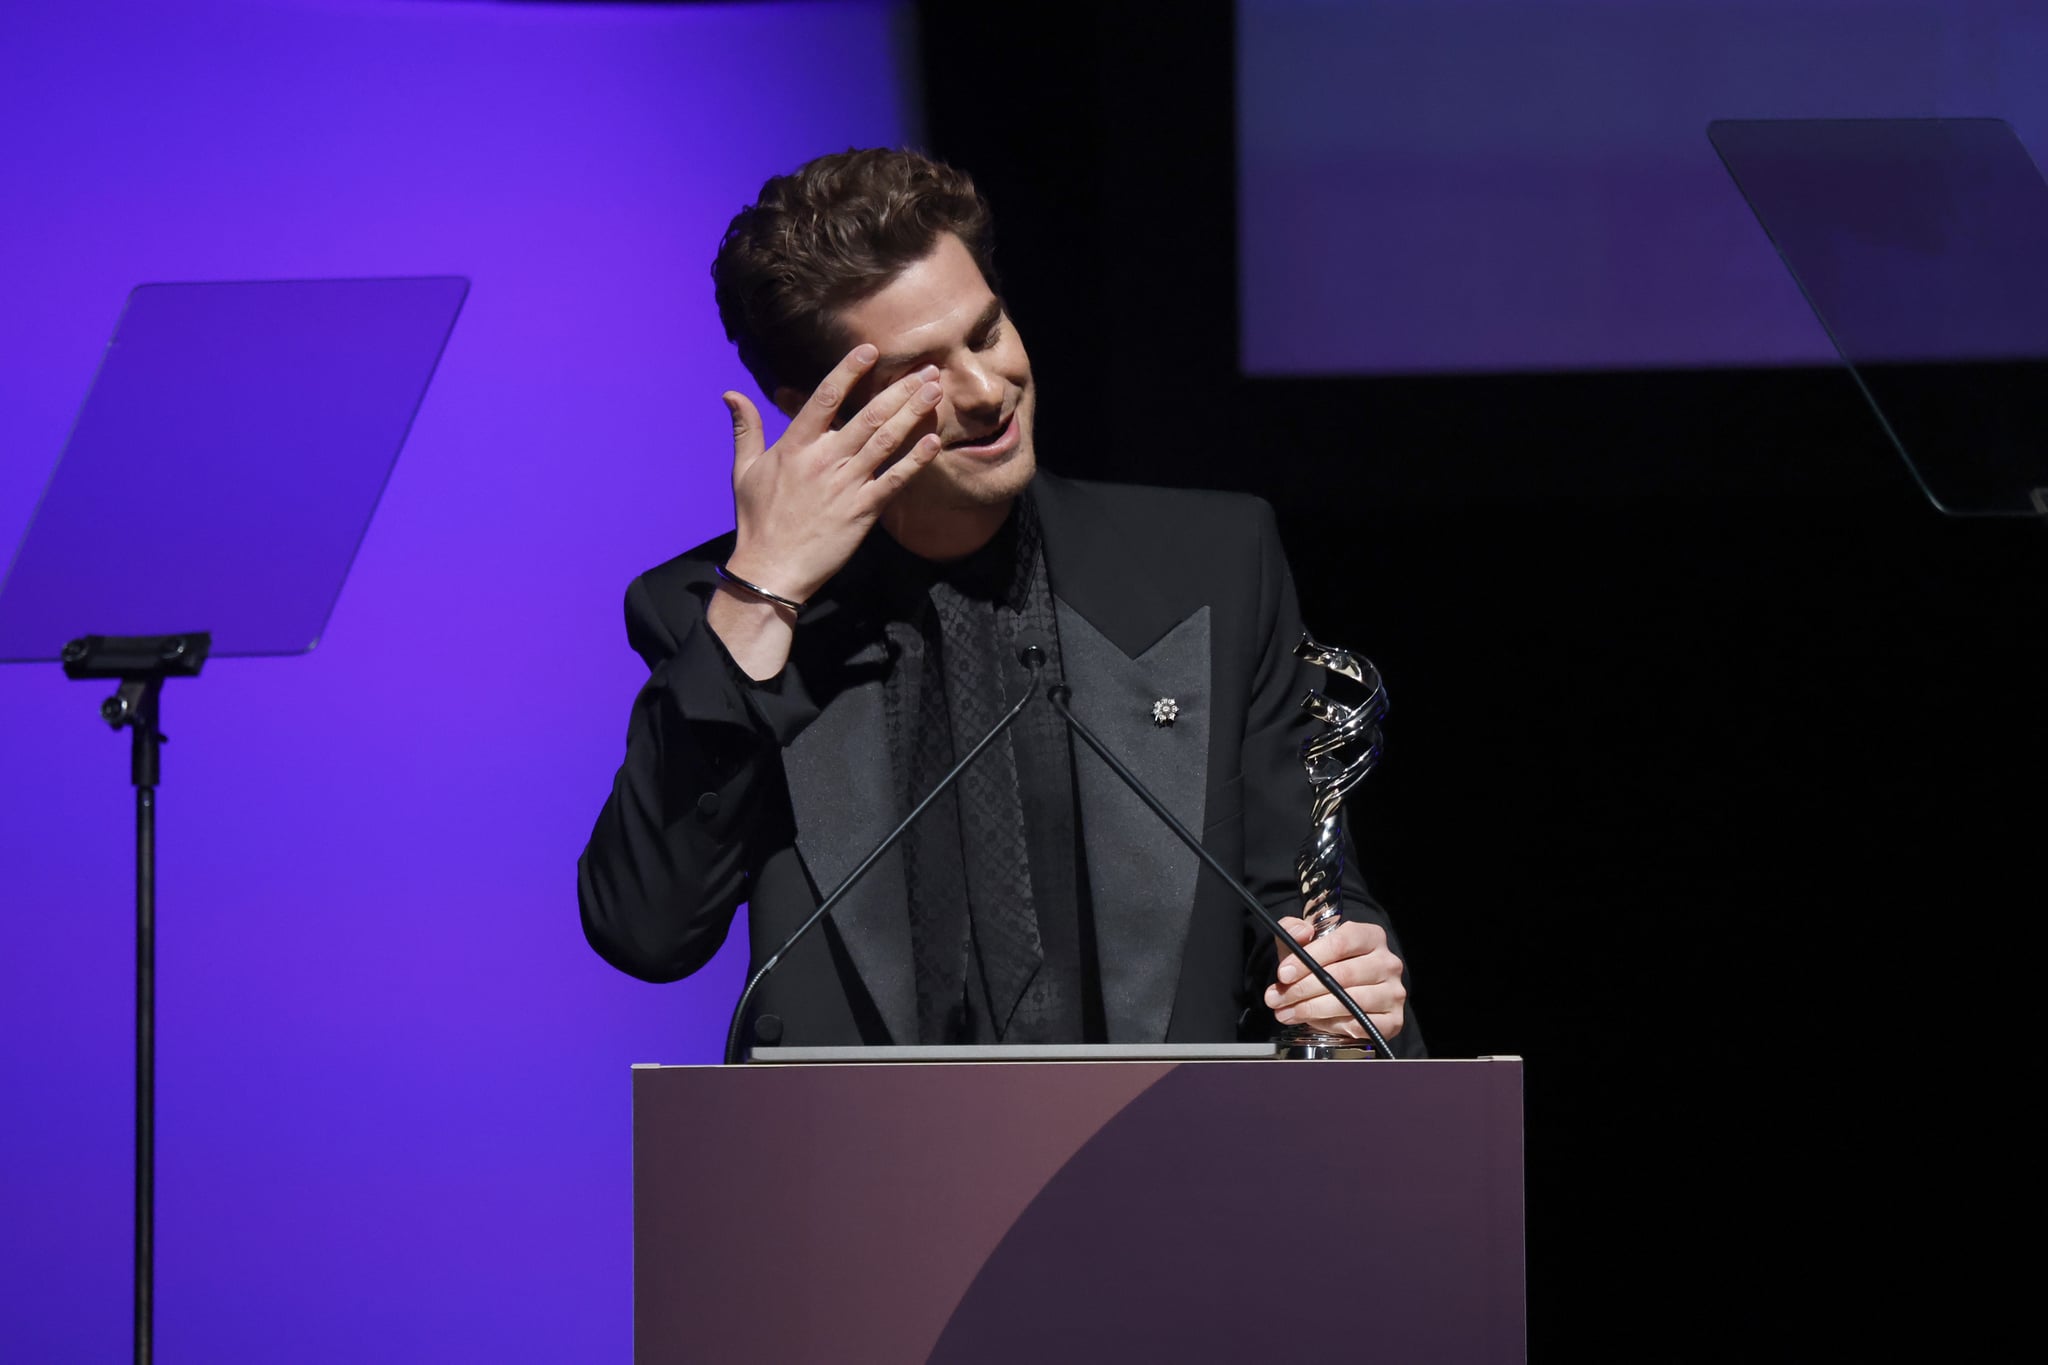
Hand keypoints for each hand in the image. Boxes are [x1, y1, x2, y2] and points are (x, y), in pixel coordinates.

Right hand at [721, 344, 943, 603]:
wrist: (771, 570)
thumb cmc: (757, 521)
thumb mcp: (743, 471)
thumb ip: (745, 429)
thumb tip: (731, 393)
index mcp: (795, 446)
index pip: (825, 397)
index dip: (849, 371)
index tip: (870, 350)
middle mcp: (824, 460)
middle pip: (869, 414)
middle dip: (900, 389)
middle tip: (927, 369)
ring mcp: (846, 485)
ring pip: (886, 440)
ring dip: (914, 413)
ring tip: (935, 391)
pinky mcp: (863, 511)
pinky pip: (895, 481)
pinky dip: (916, 460)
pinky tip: (934, 441)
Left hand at [1263, 916, 1405, 1039]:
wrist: (1347, 994)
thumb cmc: (1325, 965)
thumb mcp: (1305, 944)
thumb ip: (1293, 930)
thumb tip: (1300, 932)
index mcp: (1370, 936)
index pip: (1340, 943)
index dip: (1308, 959)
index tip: (1283, 974)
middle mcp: (1388, 962)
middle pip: (1343, 975)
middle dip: (1302, 989)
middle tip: (1276, 999)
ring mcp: (1393, 992)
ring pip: (1350, 1002)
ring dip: (1312, 1010)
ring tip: (1287, 1012)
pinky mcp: (1394, 1020)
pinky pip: (1361, 1026)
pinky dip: (1333, 1026)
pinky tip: (1315, 1022)